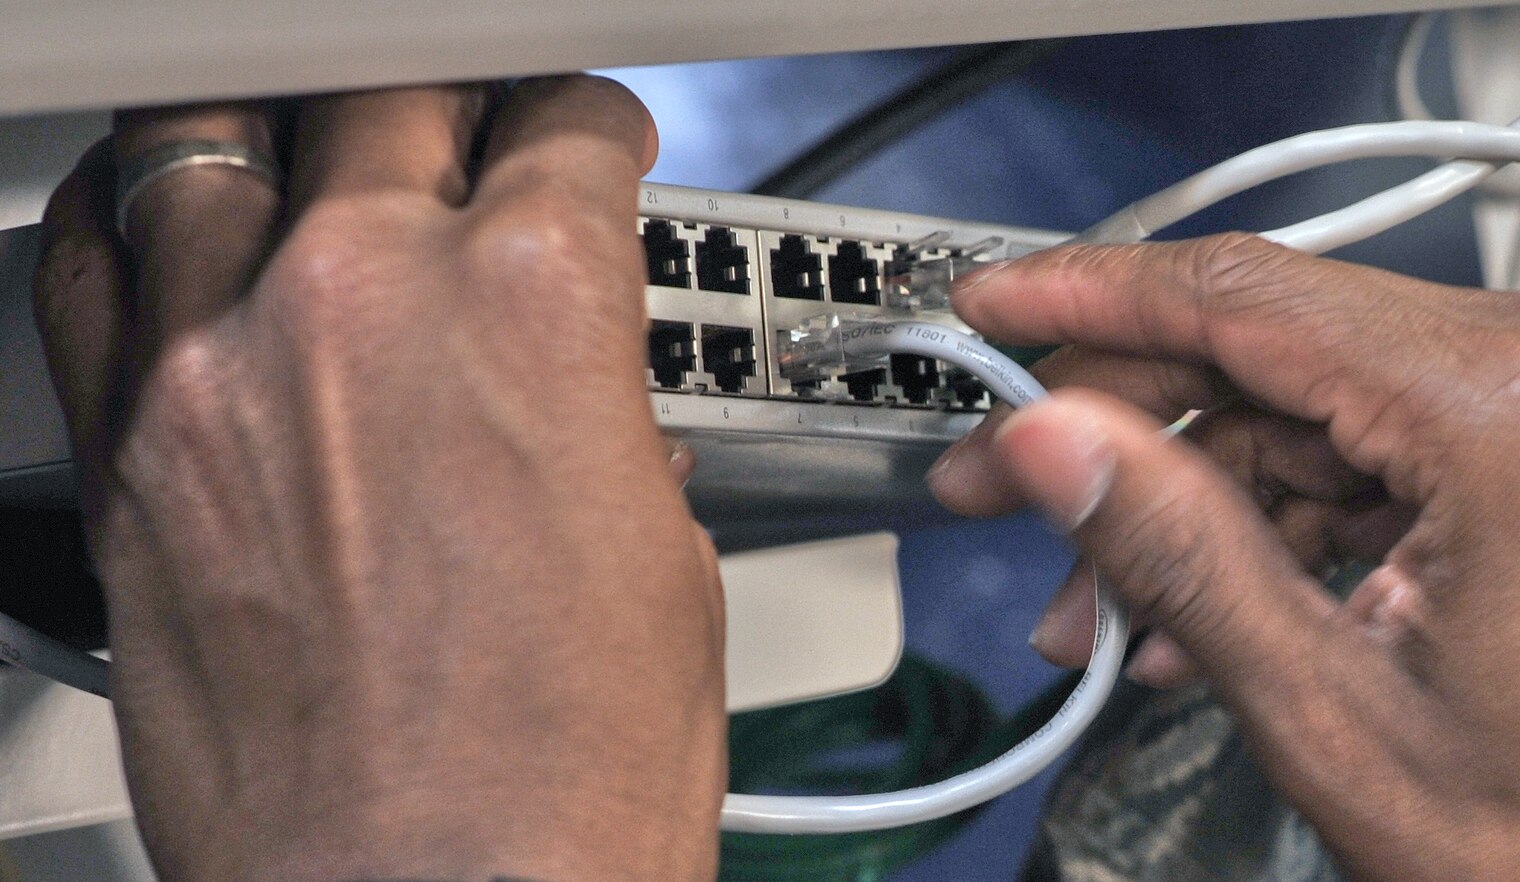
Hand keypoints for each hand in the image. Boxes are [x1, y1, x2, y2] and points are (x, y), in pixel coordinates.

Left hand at [33, 78, 723, 881]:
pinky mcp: (127, 452)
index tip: (582, 152)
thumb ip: (602, 422)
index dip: (586, 133)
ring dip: (286, 134)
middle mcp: (363, 299)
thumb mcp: (663, 556)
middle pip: (387, 101)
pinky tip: (180, 224)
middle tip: (470, 151)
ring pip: (215, 140)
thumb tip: (576, 402)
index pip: (558, 132)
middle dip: (450, 114)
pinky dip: (136, 215)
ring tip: (316, 158)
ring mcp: (221, 365)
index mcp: (533, 305)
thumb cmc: (565, 774)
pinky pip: (90, 259)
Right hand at [928, 234, 1519, 880]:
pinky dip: (1276, 515)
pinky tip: (1205, 608)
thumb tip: (1050, 440)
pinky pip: (1365, 440)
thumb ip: (1176, 551)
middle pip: (1263, 342)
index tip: (984, 306)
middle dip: (1123, 424)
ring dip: (1194, 494)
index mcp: (1501, 408)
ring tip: (1106, 613)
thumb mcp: (1331, 707)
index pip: (1242, 299)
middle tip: (1005, 489)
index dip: (1088, 298)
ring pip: (1302, 400)